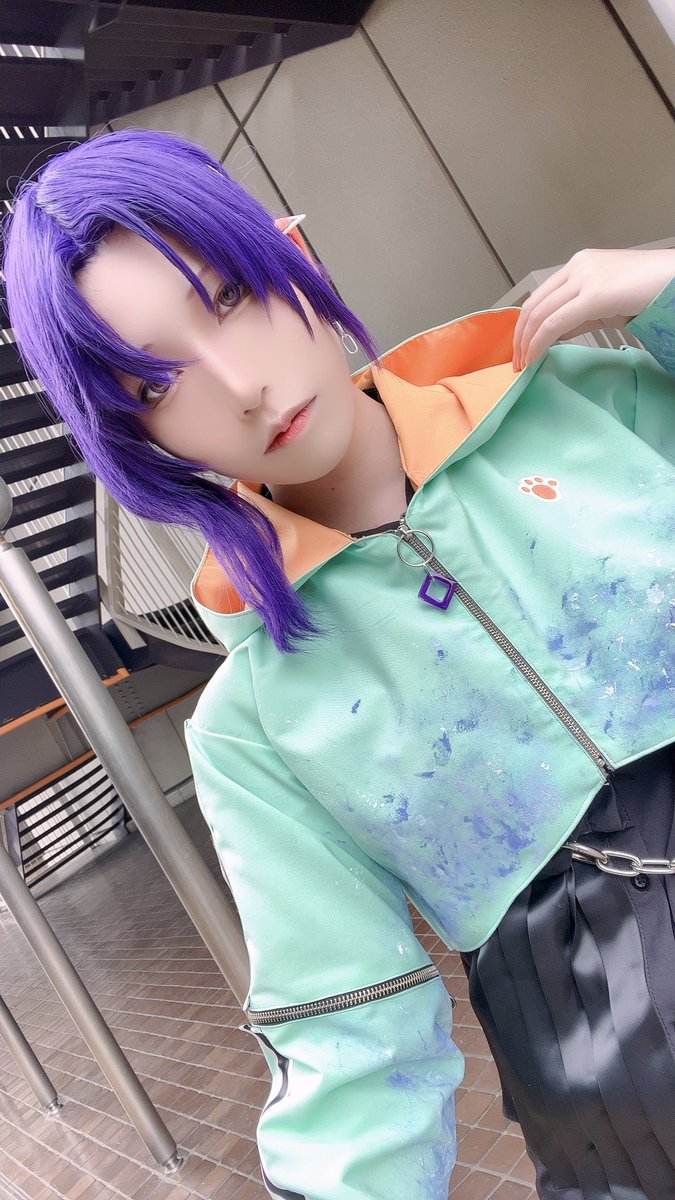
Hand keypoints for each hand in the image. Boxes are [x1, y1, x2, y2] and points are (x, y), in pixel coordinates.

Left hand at [512, 247, 674, 370]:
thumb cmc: (649, 290)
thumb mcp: (605, 303)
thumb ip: (579, 316)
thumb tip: (555, 334)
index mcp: (579, 265)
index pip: (539, 296)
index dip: (524, 325)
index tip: (521, 347)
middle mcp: (577, 267)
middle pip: (533, 305)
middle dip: (520, 337)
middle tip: (517, 361)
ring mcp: (584, 278)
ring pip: (540, 314)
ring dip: (527, 343)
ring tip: (525, 364)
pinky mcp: (594, 295)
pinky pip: (555, 323)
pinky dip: (540, 342)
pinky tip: (537, 357)